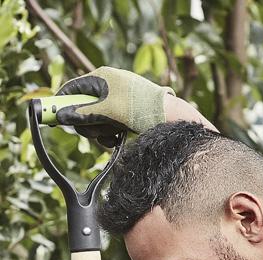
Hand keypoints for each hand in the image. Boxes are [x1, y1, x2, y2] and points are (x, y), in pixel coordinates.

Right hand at [56, 66, 173, 139]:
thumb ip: (84, 114)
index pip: (73, 88)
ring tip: (113, 135)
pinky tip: (118, 139)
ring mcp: (116, 100)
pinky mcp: (125, 113)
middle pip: (82, 107)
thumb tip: (62, 117)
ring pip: (95, 119)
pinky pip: (108, 125)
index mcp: (101, 77)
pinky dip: (110, 134)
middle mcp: (108, 86)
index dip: (62, 103)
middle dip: (88, 123)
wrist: (169, 117)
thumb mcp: (108, 111)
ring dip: (100, 132)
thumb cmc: (139, 108)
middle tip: (95, 132)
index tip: (53, 118)